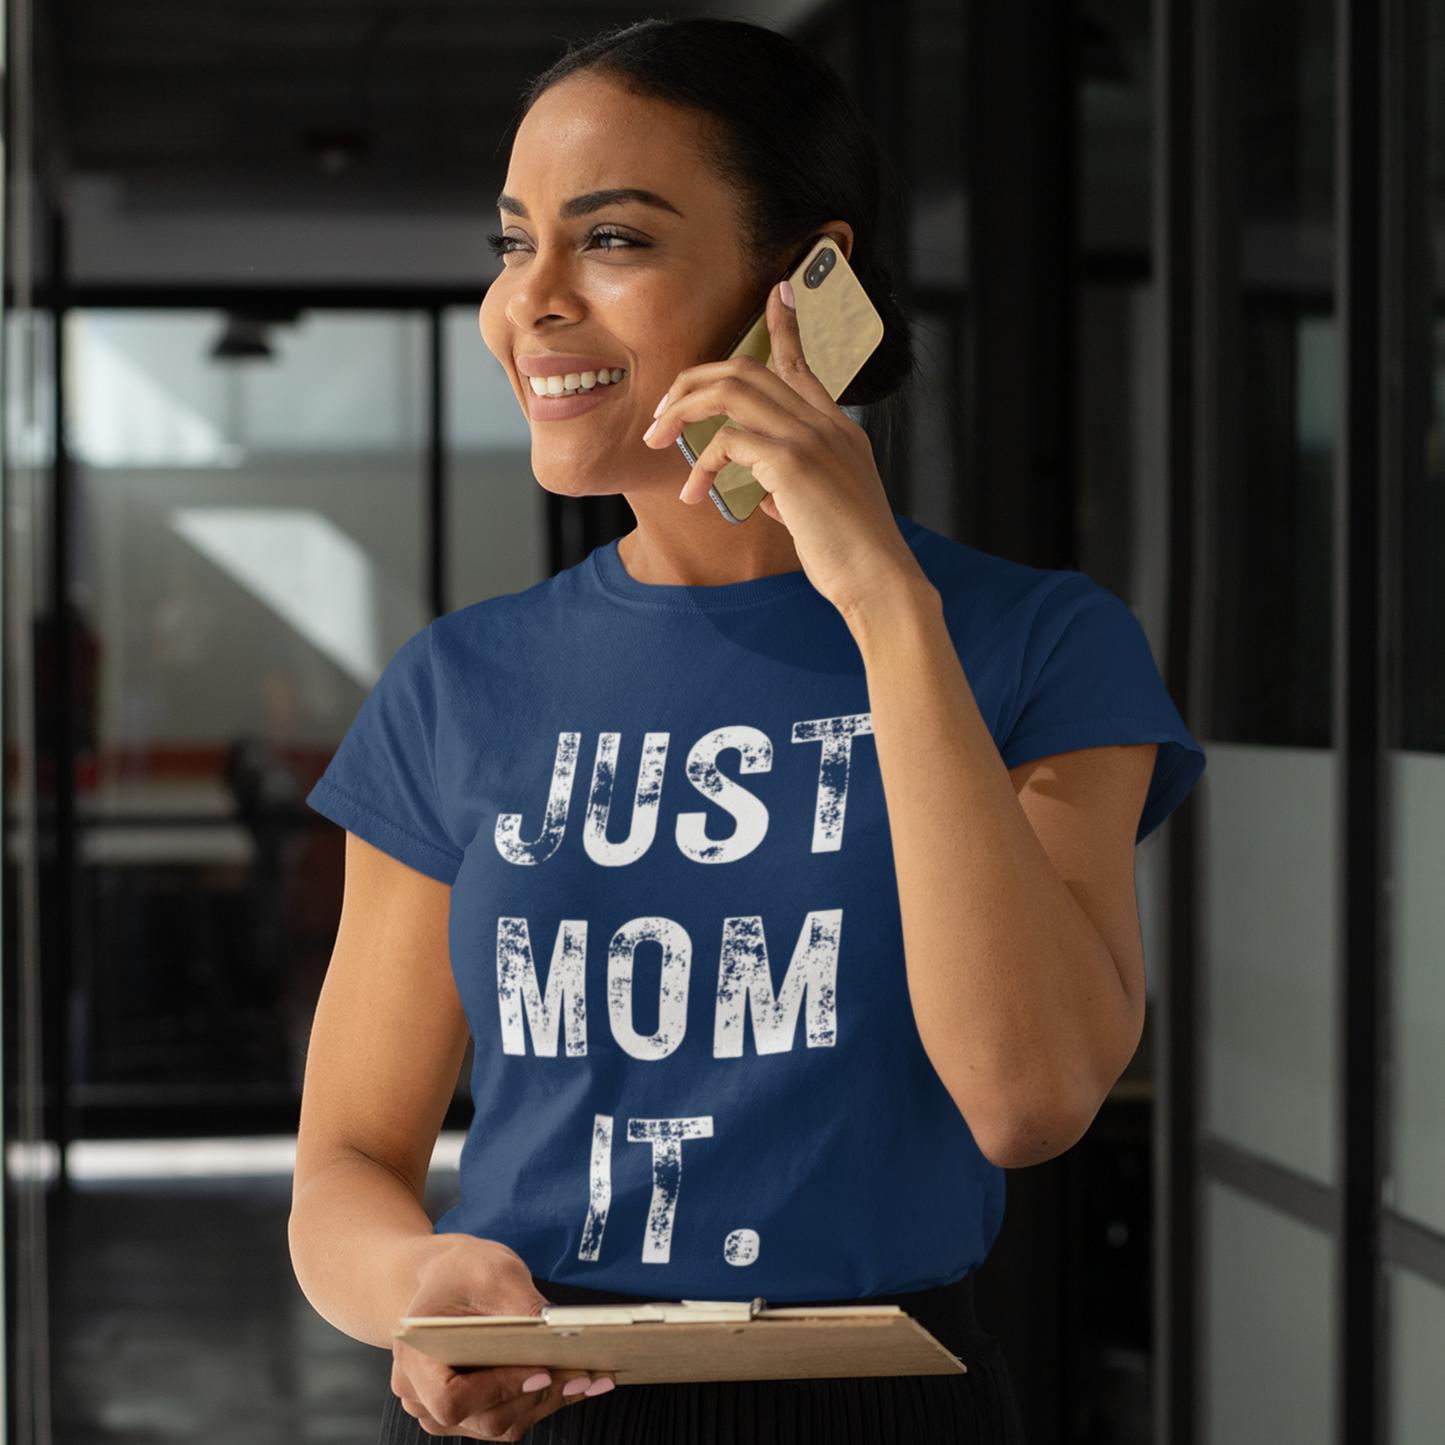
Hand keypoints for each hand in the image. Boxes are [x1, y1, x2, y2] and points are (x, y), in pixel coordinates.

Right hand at [390, 1236, 613, 1440]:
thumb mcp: (494, 1273)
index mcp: (413, 1357)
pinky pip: (507, 1416)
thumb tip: (563, 1338)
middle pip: (483, 1417)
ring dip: (549, 1402)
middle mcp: (419, 1394)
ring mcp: (440, 1411)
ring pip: (500, 1423)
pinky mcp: (468, 1412)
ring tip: (592, 1378)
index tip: (541, 1370)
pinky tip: (575, 1380)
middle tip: (586, 1374)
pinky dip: (542, 1400)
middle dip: (540, 1396)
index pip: (451, 1399)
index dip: (498, 1390)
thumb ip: (523, 1308)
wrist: (446, 1276)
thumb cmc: (462, 1270)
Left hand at [645, 281, 924, 618]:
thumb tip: (761, 493)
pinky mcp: (791, 464)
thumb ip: (790, 491)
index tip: (778, 292)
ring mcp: (810, 439)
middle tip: (662, 411)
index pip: (804, 365)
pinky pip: (727, 442)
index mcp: (838, 431)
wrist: (879, 581)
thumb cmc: (852, 557)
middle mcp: (826, 425)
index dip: (786, 326)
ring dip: (683, 409)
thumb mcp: (820, 513)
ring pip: (731, 390)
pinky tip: (695, 494)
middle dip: (694, 380)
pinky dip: (701, 463)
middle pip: (749, 368)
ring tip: (657, 437)